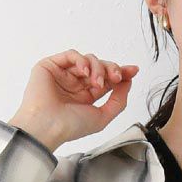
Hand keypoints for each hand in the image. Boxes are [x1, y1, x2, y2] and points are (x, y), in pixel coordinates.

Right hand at [9, 50, 139, 150]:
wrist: (47, 126)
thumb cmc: (70, 127)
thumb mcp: (102, 117)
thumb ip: (118, 101)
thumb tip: (128, 81)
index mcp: (86, 96)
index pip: (106, 79)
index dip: (121, 73)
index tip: (133, 70)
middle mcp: (75, 84)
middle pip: (100, 67)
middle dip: (111, 69)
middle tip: (116, 77)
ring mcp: (63, 74)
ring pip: (88, 59)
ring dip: (97, 68)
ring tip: (96, 82)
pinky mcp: (51, 66)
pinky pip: (71, 55)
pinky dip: (81, 60)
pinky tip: (85, 72)